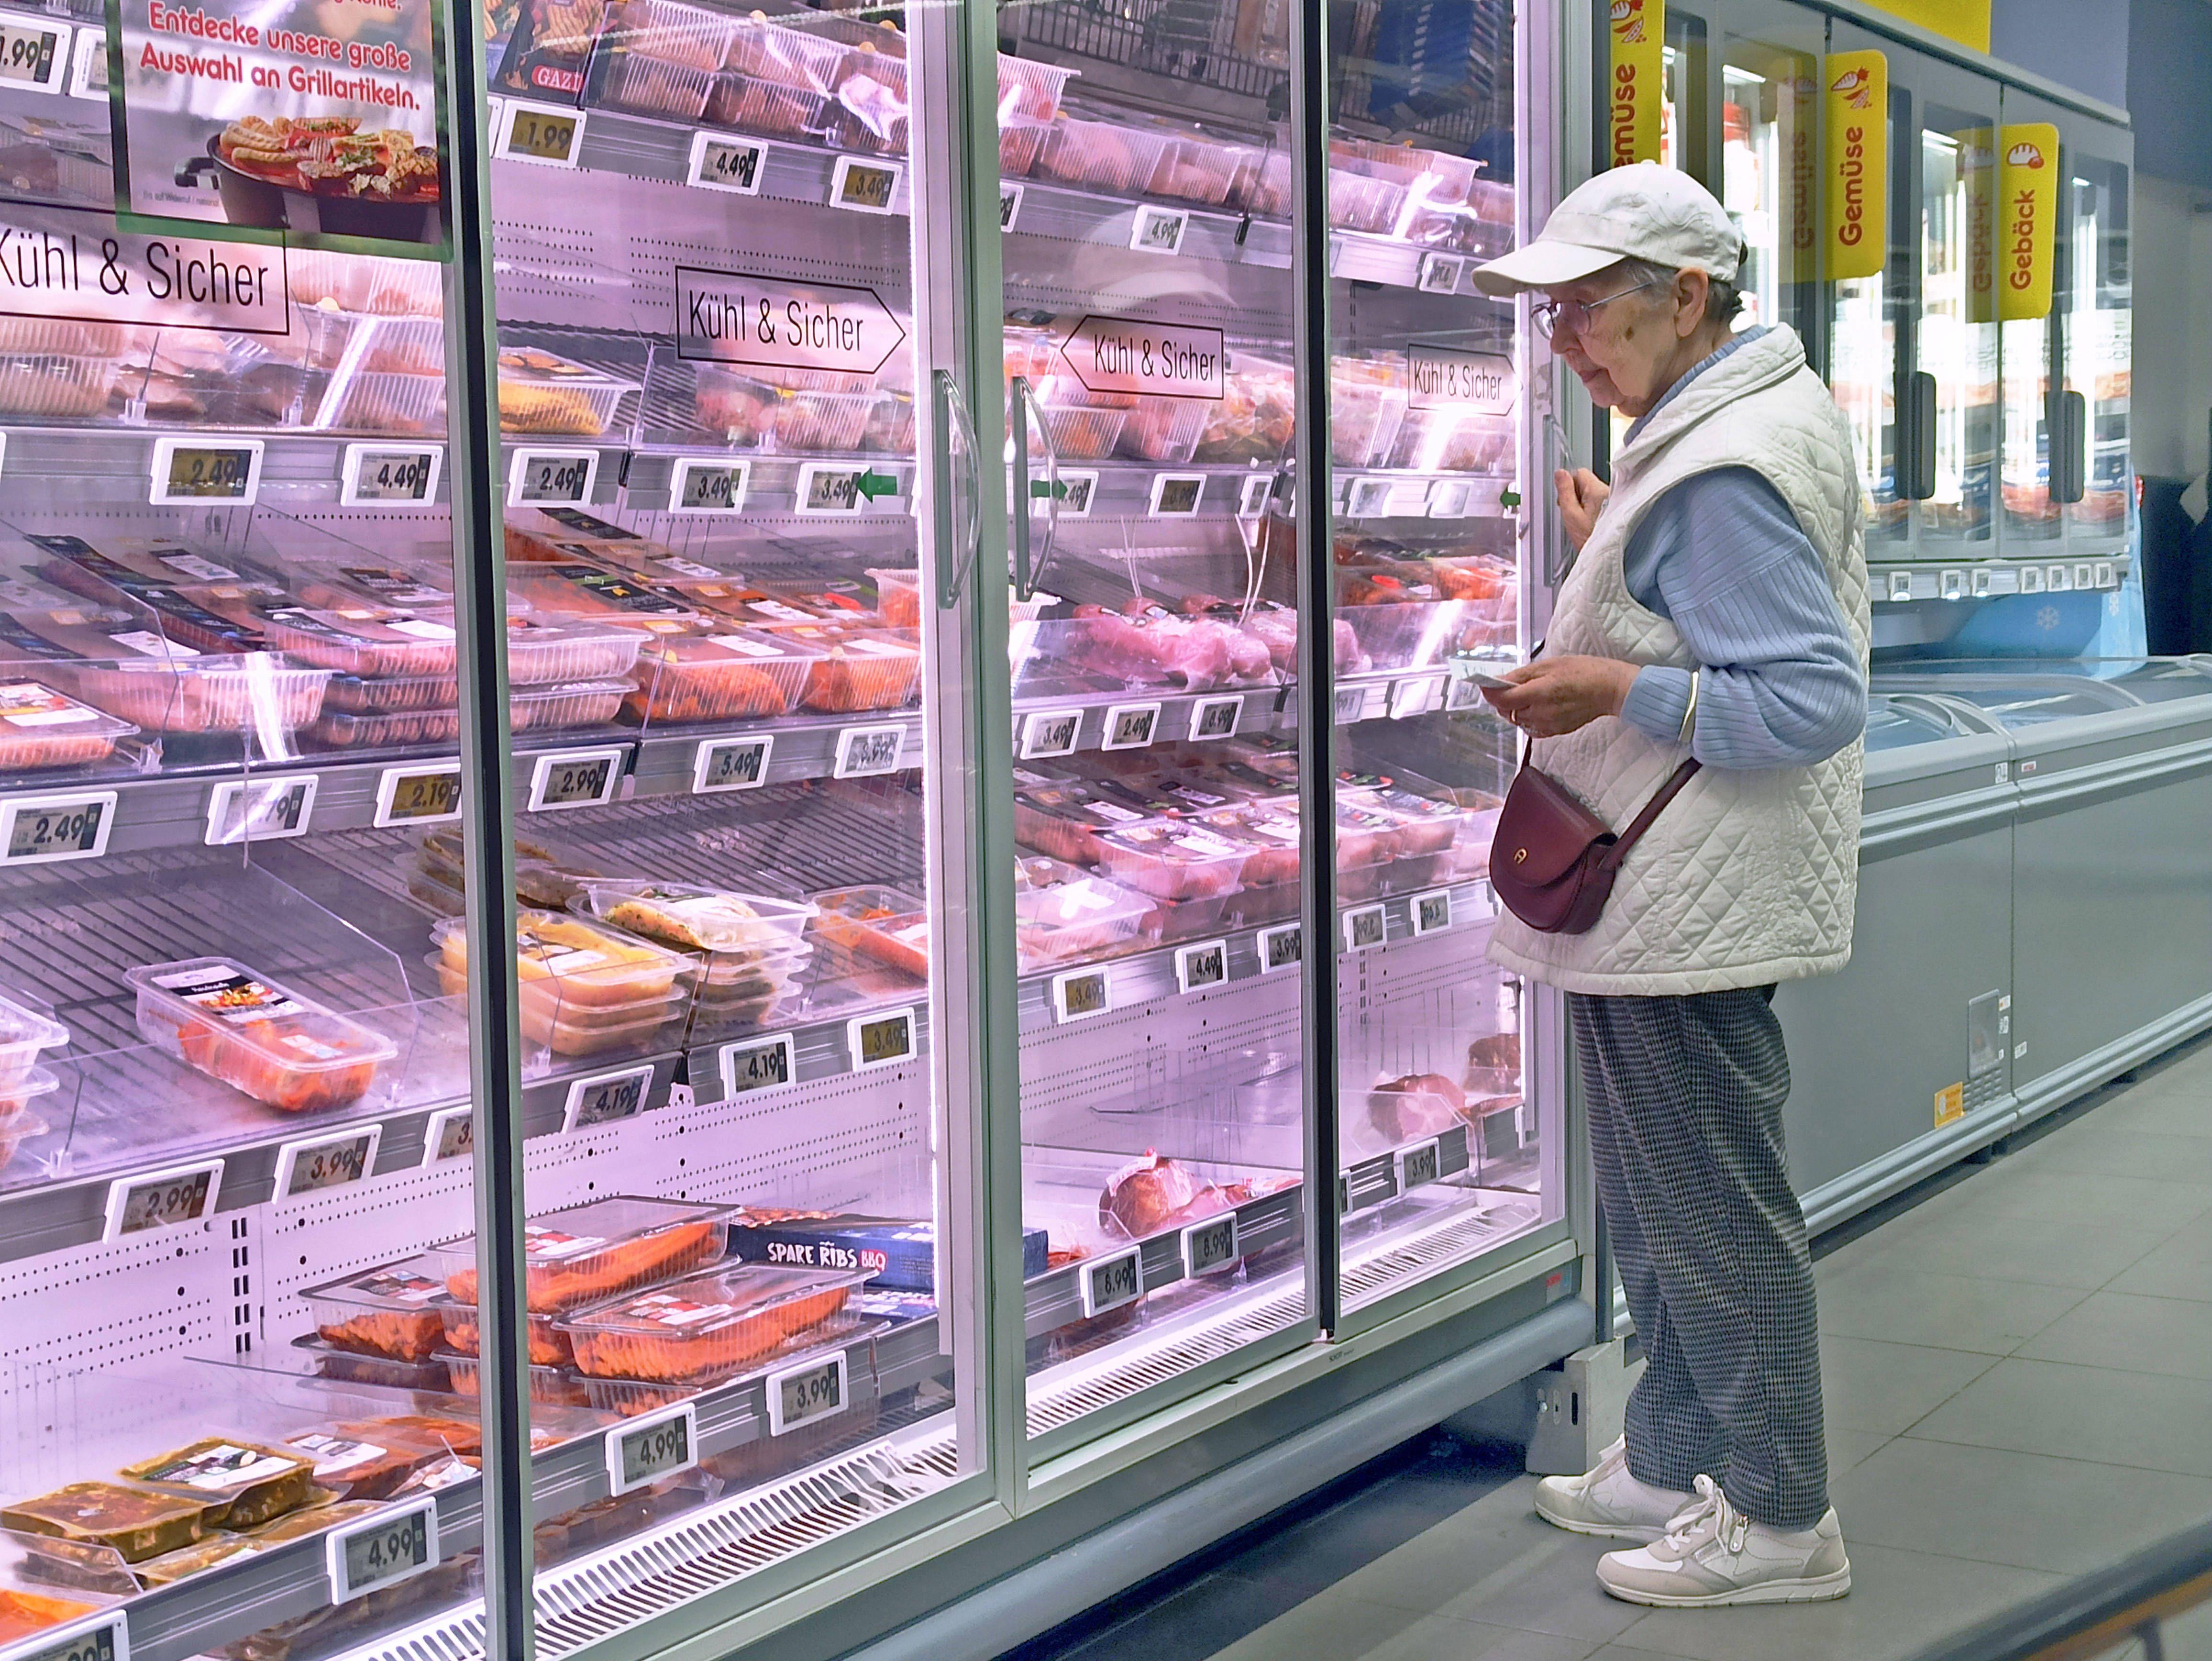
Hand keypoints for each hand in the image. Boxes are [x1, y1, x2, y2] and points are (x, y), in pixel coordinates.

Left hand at [1483, 655, 1639, 738]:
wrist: (1609, 689)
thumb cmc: (1583, 671)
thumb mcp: (1549, 665)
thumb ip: (1521, 675)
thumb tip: (1498, 681)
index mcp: (1540, 693)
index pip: (1503, 700)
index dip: (1490, 692)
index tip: (1484, 684)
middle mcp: (1542, 713)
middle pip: (1507, 711)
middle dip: (1504, 699)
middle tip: (1511, 685)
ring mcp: (1548, 725)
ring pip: (1518, 720)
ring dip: (1516, 709)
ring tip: (1530, 693)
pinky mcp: (1555, 731)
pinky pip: (1531, 727)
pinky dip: (1528, 717)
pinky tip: (1539, 705)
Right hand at [1554, 467, 1609, 551]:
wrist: (1604, 554)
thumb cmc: (1589, 538)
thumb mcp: (1571, 515)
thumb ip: (1565, 491)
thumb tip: (1560, 473)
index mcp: (1597, 490)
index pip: (1579, 472)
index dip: (1569, 485)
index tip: (1566, 499)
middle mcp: (1608, 491)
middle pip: (1586, 482)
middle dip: (1576, 494)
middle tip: (1574, 512)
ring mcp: (1613, 499)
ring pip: (1592, 492)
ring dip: (1585, 502)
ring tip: (1583, 520)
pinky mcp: (1615, 507)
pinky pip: (1599, 501)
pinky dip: (1593, 509)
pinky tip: (1590, 522)